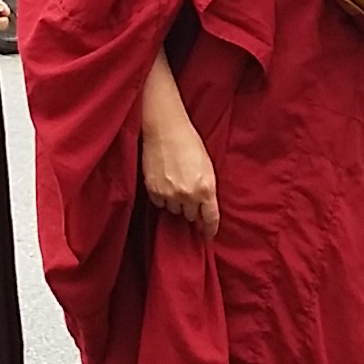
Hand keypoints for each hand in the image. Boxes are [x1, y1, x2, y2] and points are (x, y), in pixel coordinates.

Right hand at [140, 118, 218, 237]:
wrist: (165, 130)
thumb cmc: (189, 143)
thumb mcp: (207, 167)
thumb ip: (207, 190)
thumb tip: (205, 208)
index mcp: (206, 189)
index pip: (210, 219)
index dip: (210, 229)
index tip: (208, 234)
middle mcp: (188, 195)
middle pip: (191, 216)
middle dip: (191, 209)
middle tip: (189, 196)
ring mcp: (169, 194)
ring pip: (174, 210)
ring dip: (176, 202)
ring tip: (175, 184)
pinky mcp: (153, 191)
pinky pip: (159, 203)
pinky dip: (162, 197)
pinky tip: (164, 182)